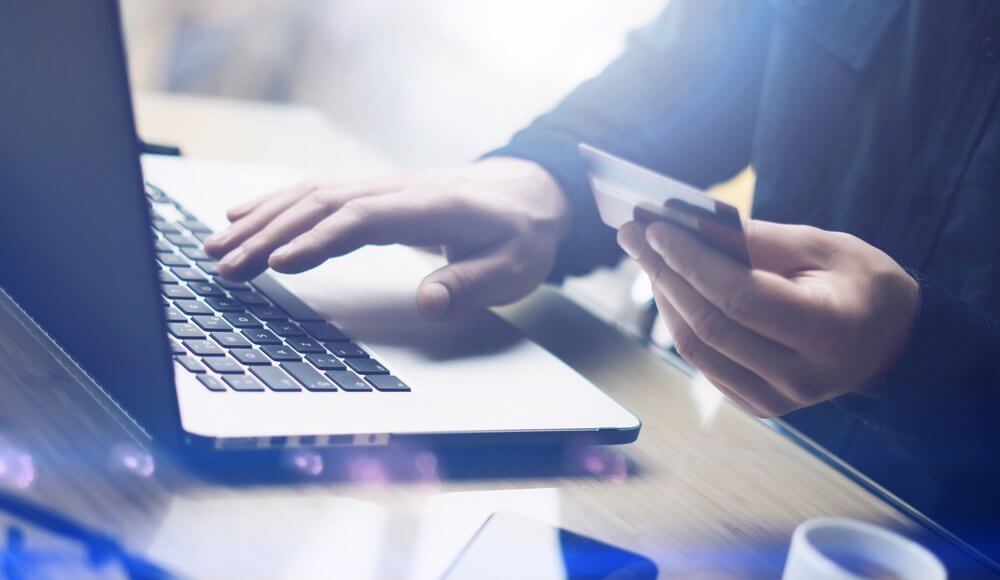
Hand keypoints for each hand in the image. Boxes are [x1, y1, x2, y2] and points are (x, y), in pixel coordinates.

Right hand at [203, 157, 569, 320]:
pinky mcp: (373, 194)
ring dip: (262, 220)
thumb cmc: (520, 235)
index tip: (277, 265)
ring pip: (312, 196)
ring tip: (216, 249)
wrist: (528, 193)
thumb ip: (471, 285)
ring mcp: (382, 188)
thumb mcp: (514, 268)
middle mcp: (398, 190)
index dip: (318, 239)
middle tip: (226, 269)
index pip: (364, 218)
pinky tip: (242, 217)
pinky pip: (318, 194)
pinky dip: (276, 205)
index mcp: (432, 206)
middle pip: (323, 205)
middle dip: (269, 235)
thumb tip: (428, 302)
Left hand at [618, 218, 918, 417]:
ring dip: (664, 297)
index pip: (740, 298)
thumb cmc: (859, 283)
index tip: (656, 228)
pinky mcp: (759, 405)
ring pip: (697, 349)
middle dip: (664, 274)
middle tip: (633, 234)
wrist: (889, 342)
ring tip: (645, 255)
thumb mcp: (823, 246)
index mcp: (829, 330)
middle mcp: (802, 377)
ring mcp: (778, 400)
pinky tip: (669, 286)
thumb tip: (688, 223)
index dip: (692, 262)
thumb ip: (758, 239)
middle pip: (710, 326)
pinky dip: (679, 321)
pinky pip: (704, 362)